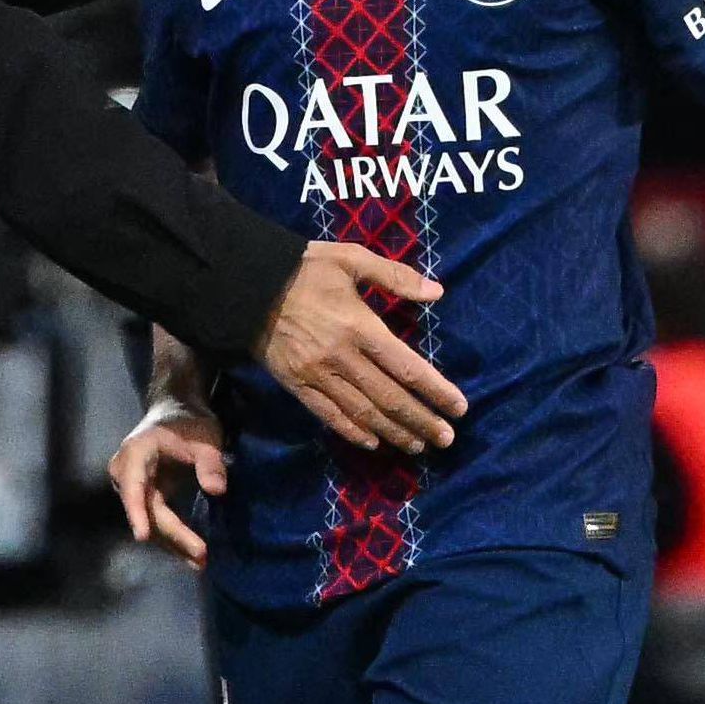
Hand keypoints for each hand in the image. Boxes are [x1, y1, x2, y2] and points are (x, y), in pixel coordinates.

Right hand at [111, 398, 230, 569]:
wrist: (175, 412)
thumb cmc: (189, 422)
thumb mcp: (205, 436)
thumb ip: (210, 462)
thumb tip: (217, 490)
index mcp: (135, 453)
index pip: (133, 487)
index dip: (137, 512)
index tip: (143, 536)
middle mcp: (125, 473)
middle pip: (146, 511)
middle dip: (173, 535)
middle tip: (201, 554)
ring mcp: (131, 488)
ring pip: (150, 521)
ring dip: (173, 544)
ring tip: (200, 563)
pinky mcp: (143, 498)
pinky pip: (155, 520)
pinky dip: (173, 538)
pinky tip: (191, 555)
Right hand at [258, 242, 465, 454]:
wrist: (245, 285)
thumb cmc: (304, 268)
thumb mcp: (351, 258)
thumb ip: (395, 276)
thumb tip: (437, 291)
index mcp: (359, 326)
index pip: (406, 366)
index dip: (435, 390)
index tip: (459, 407)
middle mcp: (342, 357)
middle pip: (389, 397)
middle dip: (421, 420)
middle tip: (446, 439)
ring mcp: (317, 375)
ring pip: (362, 412)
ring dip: (393, 432)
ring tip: (417, 445)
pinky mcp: (296, 385)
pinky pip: (329, 415)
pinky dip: (353, 431)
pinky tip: (373, 442)